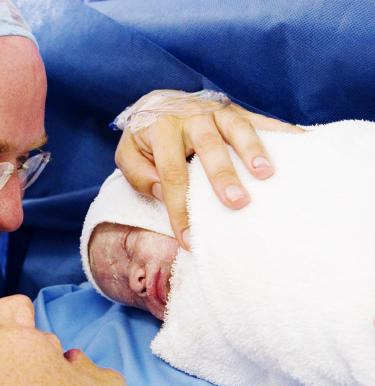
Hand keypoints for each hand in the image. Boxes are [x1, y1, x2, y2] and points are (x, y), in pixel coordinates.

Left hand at [114, 91, 303, 249]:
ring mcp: (215, 111)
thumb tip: (165, 193)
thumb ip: (138, 174)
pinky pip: (259, 119)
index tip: (190, 239)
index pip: (171, 174)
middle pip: (208, 146)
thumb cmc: (146, 139)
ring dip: (253, 150)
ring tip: (267, 174)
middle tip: (237, 203)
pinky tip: (301, 142)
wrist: (159, 102)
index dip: (180, 208)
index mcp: (160, 130)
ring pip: (236, 127)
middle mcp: (190, 117)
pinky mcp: (235, 110)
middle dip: (222, 175)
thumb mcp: (129, 154)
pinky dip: (280, 130)